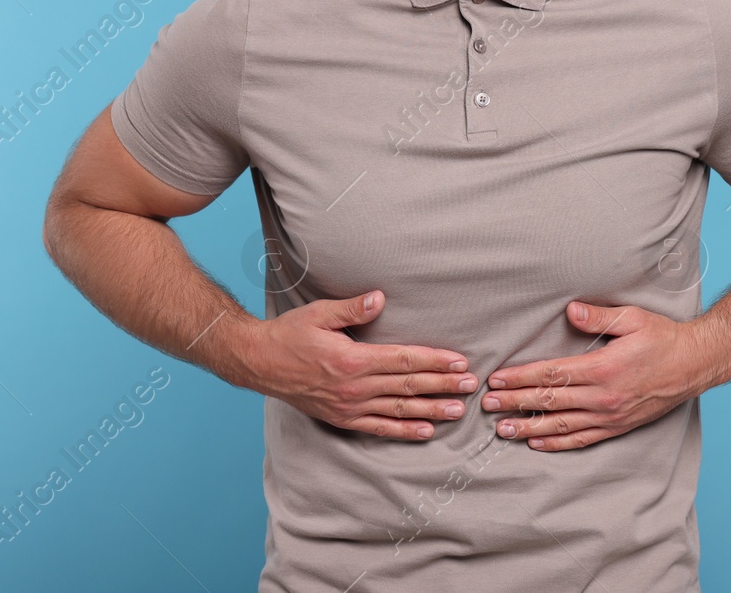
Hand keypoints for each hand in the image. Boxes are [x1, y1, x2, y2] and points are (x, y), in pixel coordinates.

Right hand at [239, 289, 477, 440]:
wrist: (259, 363)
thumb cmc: (290, 333)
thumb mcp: (319, 313)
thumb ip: (352, 309)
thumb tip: (380, 298)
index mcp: (353, 359)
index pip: (404, 359)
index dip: (435, 361)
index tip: (459, 362)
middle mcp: (355, 386)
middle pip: (408, 385)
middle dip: (443, 385)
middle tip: (471, 386)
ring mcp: (349, 406)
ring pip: (399, 409)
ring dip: (431, 410)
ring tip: (458, 411)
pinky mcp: (342, 418)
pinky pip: (379, 428)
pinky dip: (404, 430)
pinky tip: (426, 431)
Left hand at [482, 301, 715, 450]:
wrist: (694, 365)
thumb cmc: (663, 338)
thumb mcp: (632, 318)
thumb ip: (599, 316)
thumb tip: (570, 310)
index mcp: (603, 368)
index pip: (552, 374)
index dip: (521, 378)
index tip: (497, 380)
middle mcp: (603, 396)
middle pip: (549, 401)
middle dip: (514, 403)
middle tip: (487, 406)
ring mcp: (610, 415)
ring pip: (561, 425)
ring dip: (529, 428)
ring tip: (503, 430)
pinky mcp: (617, 427)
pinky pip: (582, 438)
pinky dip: (557, 443)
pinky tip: (537, 443)